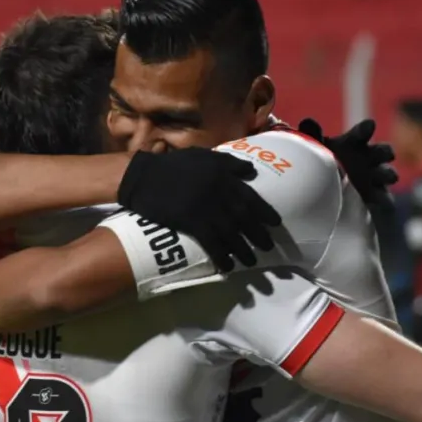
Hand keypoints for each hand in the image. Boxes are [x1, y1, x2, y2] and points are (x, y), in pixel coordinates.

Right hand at [118, 148, 281, 272]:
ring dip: (244, 250)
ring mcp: (206, 210)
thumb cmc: (174, 165)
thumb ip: (229, 163)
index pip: (250, 196)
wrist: (145, 176)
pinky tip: (228, 267)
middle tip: (269, 248)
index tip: (276, 223)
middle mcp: (220, 194)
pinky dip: (222, 256)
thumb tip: (251, 170)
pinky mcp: (192, 223)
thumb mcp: (205, 155)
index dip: (264, 211)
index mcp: (224, 177)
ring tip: (252, 262)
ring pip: (232, 233)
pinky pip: (212, 243)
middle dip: (258, 234)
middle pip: (245, 218)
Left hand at [298, 118, 397, 209]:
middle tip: (387, 153)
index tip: (369, 126)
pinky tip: (381, 204)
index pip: (362, 133)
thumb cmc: (326, 159)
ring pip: (387, 174)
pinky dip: (384, 201)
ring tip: (390, 176)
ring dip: (388, 174)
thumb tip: (307, 122)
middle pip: (383, 151)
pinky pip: (384, 199)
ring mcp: (375, 177)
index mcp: (356, 142)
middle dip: (385, 152)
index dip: (366, 129)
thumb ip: (313, 135)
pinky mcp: (376, 196)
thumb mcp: (318, 148)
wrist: (329, 186)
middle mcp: (370, 157)